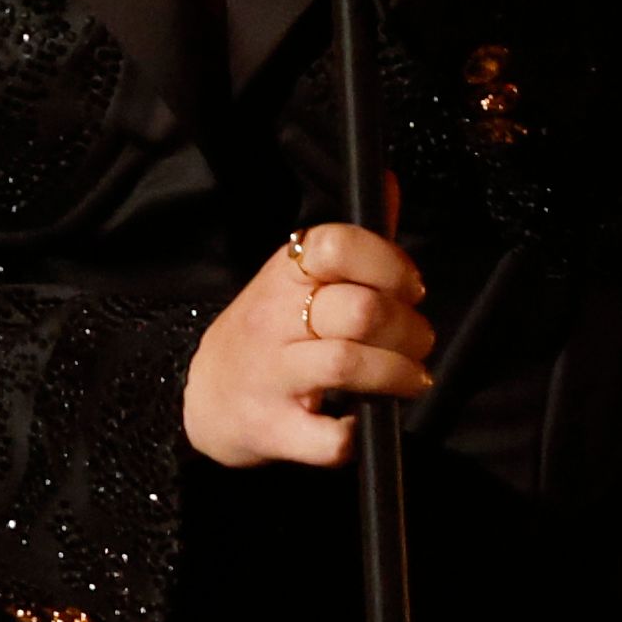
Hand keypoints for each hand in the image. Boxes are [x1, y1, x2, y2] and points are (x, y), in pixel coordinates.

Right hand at [187, 220, 435, 467]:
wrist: (204, 401)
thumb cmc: (271, 336)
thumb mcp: (298, 280)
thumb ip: (352, 241)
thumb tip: (388, 184)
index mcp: (285, 276)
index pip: (337, 245)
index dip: (389, 262)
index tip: (411, 287)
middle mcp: (274, 320)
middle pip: (359, 310)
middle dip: (409, 328)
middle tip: (418, 342)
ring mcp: (271, 376)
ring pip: (346, 364)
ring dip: (397, 374)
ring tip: (410, 379)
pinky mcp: (273, 430)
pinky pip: (327, 437)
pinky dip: (356, 434)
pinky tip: (364, 423)